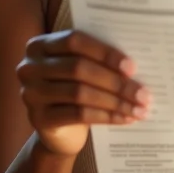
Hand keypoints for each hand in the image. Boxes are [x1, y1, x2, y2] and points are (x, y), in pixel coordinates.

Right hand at [16, 29, 151, 157]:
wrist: (59, 131)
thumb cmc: (76, 88)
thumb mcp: (81, 69)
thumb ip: (97, 59)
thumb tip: (133, 63)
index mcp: (40, 45)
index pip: (74, 41)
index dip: (105, 52)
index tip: (132, 66)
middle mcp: (29, 67)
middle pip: (79, 68)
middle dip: (116, 81)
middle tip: (144, 93)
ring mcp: (31, 94)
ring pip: (81, 93)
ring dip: (115, 101)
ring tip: (139, 108)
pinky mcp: (38, 119)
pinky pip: (79, 114)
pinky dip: (106, 116)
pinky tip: (125, 118)